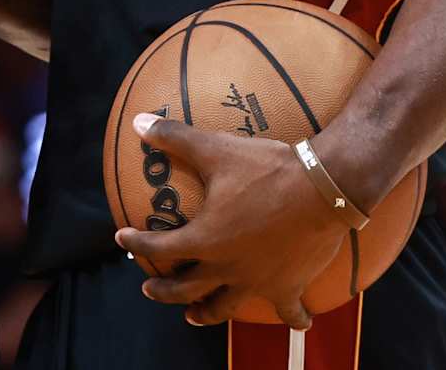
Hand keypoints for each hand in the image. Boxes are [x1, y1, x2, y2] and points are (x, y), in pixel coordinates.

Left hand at [113, 113, 346, 328]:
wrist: (323, 188)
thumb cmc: (266, 169)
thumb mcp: (216, 148)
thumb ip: (174, 137)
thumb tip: (139, 121)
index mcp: (205, 239)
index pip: (159, 249)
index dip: (137, 244)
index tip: (123, 240)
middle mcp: (226, 268)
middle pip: (186, 289)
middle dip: (164, 291)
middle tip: (150, 290)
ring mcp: (257, 282)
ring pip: (224, 307)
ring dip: (206, 312)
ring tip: (195, 315)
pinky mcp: (288, 287)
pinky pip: (289, 311)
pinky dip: (294, 319)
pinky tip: (297, 323)